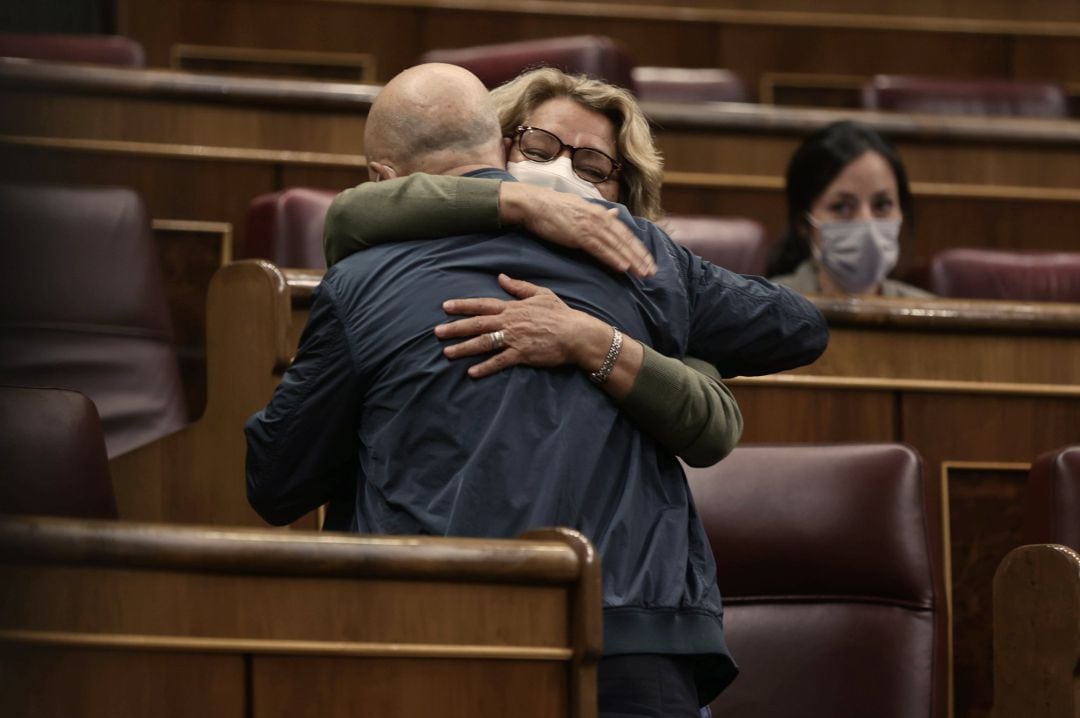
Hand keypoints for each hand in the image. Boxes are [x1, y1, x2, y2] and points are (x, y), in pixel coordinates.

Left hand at [434, 274, 611, 377]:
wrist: (576, 334)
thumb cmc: (560, 314)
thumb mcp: (540, 294)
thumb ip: (519, 287)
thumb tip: (501, 277)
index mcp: (512, 307)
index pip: (482, 304)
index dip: (463, 305)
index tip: (445, 306)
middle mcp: (509, 322)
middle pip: (477, 324)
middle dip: (455, 328)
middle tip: (437, 332)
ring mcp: (514, 339)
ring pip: (484, 343)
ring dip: (464, 348)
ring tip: (447, 353)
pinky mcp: (522, 354)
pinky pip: (499, 361)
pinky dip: (485, 367)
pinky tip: (471, 372)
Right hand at [499, 182, 655, 278]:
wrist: (534, 203)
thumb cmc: (554, 208)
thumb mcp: (582, 207)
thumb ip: (599, 213)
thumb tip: (614, 214)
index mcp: (600, 213)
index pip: (625, 233)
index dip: (638, 248)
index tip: (648, 261)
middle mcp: (599, 218)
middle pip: (625, 240)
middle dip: (640, 257)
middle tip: (651, 273)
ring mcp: (590, 226)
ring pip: (616, 246)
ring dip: (631, 261)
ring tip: (642, 274)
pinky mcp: (579, 235)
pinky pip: (600, 249)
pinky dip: (613, 258)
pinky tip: (623, 267)